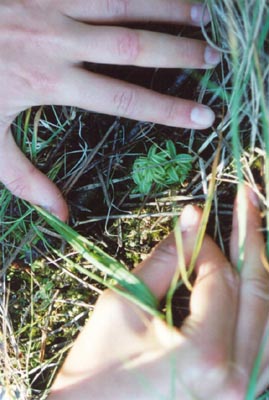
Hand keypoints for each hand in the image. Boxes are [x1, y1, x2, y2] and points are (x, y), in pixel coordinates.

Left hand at [0, 1, 219, 220]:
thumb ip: (24, 179)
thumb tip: (61, 214)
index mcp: (49, 80)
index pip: (123, 98)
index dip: (166, 108)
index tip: (202, 115)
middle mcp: (58, 40)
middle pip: (132, 44)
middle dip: (178, 50)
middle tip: (213, 57)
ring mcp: (52, 5)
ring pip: (122, 3)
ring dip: (165, 7)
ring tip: (202, 17)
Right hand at [48, 187, 268, 398]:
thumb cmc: (96, 366)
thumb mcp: (124, 304)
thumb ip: (166, 259)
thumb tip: (190, 219)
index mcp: (204, 356)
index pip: (219, 281)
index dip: (205, 245)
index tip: (192, 221)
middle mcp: (238, 379)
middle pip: (257, 293)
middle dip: (250, 237)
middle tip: (248, 197)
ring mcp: (246, 394)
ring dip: (261, 271)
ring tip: (253, 232)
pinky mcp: (242, 397)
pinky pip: (266, 346)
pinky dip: (262, 309)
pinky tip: (255, 280)